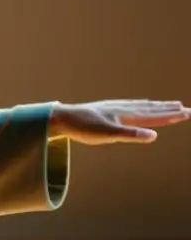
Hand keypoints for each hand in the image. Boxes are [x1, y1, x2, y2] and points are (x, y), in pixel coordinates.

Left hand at [49, 100, 190, 144]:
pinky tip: (139, 105)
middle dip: (170, 110)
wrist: (62, 118)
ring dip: (158, 106)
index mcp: (126, 115)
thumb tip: (154, 135)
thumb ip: (131, 135)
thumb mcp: (108, 135)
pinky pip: (130, 106)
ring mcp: (115, 108)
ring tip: (171, 104)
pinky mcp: (107, 109)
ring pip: (142, 106)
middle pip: (151, 109)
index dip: (171, 116)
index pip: (154, 116)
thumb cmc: (83, 128)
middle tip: (187, 109)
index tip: (188, 113)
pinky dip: (141, 105)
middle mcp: (123, 109)